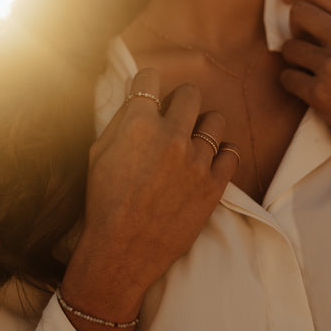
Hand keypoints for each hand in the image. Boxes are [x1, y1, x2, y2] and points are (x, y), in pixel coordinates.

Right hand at [63, 68, 238, 313]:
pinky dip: (222, 153)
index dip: (148, 83)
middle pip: (190, 94)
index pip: (150, 79)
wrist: (122, 251)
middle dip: (179, 100)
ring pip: (216, 120)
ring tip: (193, 141)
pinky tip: (209, 160)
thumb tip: (138, 99)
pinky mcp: (214, 185)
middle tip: (174, 115)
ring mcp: (197, 161)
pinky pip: (232, 152)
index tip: (149, 91)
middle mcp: (171, 136)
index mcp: (139, 124)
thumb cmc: (104, 202)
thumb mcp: (98, 154)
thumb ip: (121, 121)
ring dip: (203, 126)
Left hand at [280, 0, 330, 172]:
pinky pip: (286, 77)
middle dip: (294, 28)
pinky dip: (292, 84)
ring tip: (311, 72)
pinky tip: (307, 90)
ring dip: (293, 60)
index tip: (286, 0)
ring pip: (288, 48)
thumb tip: (311, 8)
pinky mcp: (319, 93)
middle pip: (298, 13)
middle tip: (303, 44)